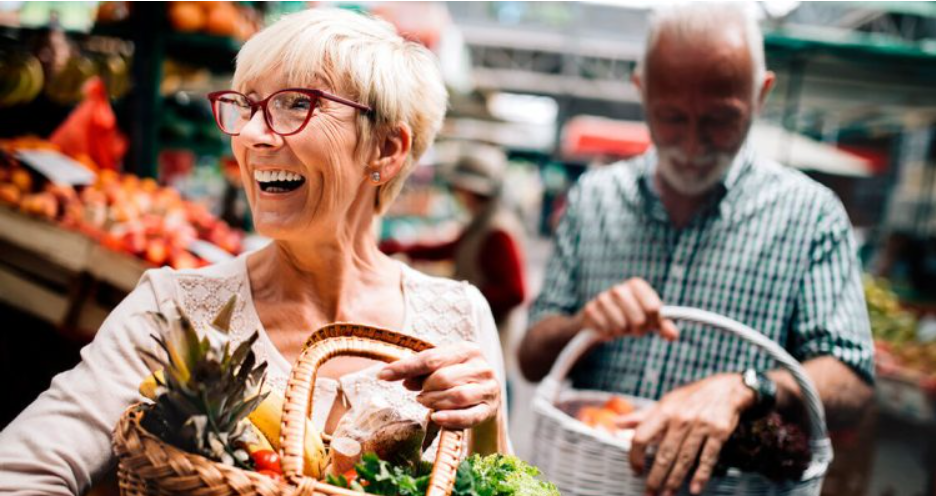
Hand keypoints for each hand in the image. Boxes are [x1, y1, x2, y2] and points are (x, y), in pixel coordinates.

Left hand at [377, 342, 499, 429]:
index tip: (382, 375)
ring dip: (434, 402)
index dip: (404, 367)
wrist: (488, 399)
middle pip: (443, 378)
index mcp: (467, 350)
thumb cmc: (458, 380)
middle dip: (424, 388)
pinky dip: (450, 418)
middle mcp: (481, 367)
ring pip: (456, 396)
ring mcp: (488, 389)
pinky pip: (468, 416)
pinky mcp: (489, 409)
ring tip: (425, 403)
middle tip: (418, 395)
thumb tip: (400, 378)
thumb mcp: (441, 370)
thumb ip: (421, 372)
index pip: (431, 358)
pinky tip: (435, 418)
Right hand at [577, 278, 678, 339]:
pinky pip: (606, 331)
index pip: (653, 309)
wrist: (600, 316)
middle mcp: (619, 288)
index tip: (650, 323)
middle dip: (638, 330)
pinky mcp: (590, 309)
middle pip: (639, 320)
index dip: (653, 322)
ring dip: (622, 332)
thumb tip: (673, 335)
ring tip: (620, 326)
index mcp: (636, 285)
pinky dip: (609, 334)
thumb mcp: (649, 318)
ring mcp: (603, 298)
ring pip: (621, 327)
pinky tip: (607, 327)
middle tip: (634, 328)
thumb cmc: (630, 314)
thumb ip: (663, 325)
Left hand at [617, 374, 755, 495]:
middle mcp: (681, 418)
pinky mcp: (720, 432)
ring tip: (667, 494)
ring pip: (684, 458)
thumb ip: (642, 416)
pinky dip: (701, 475)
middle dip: (656, 477)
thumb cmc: (692, 397)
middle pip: (664, 453)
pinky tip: (695, 488)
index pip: (642, 436)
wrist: (728, 388)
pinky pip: (708, 457)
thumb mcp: (666, 402)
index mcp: (664, 410)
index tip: (635, 470)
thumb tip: (617, 424)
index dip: (635, 456)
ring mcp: (701, 425)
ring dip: (675, 480)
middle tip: (650, 493)